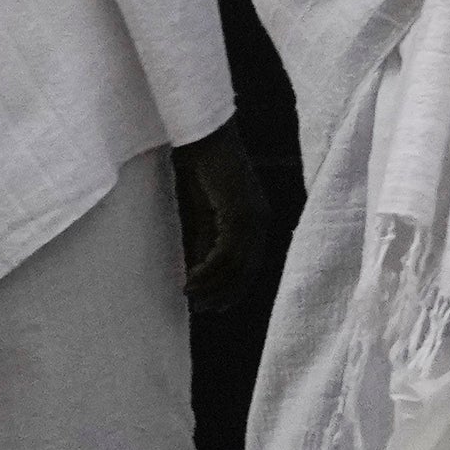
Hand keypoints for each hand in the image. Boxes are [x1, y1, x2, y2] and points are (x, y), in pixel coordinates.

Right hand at [173, 128, 275, 313]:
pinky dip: (209, 270)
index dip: (233, 288)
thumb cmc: (200, 169)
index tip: (213, 306)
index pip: (250, 264)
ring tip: (190, 298)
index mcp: (255, 219)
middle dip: (225, 293)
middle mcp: (260, 220)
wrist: (201, 138)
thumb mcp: (203, 211)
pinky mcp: (240, 212)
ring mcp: (253, 216)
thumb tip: (200, 268)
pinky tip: (190, 280)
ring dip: (213, 285)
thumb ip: (206, 238)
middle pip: (247, 269)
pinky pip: (226, 252)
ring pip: (237, 264)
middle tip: (202, 311)